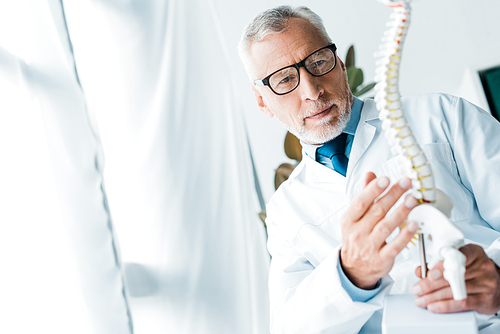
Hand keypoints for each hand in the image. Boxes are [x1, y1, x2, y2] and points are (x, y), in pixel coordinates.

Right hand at [340, 172, 418, 288]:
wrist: (354, 269)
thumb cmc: (356, 239)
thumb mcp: (354, 218)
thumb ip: (364, 195)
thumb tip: (370, 175)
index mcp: (349, 220)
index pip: (360, 202)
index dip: (373, 190)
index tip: (385, 179)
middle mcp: (358, 233)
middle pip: (376, 211)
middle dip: (392, 195)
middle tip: (406, 183)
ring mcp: (369, 247)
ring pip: (386, 227)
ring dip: (401, 212)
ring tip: (412, 199)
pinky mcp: (382, 259)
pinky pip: (395, 246)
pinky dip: (405, 235)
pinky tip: (414, 225)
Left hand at [412, 244, 499, 314]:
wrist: (497, 284)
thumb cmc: (474, 271)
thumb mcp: (459, 261)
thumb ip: (438, 264)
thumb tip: (420, 271)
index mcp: (474, 252)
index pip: (456, 256)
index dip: (441, 266)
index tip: (428, 273)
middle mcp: (482, 267)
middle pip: (452, 276)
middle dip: (430, 284)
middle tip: (417, 289)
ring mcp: (486, 283)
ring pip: (455, 291)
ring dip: (434, 297)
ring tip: (421, 300)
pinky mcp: (486, 299)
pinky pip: (462, 303)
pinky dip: (445, 306)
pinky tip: (434, 306)